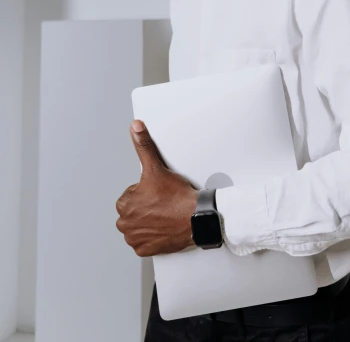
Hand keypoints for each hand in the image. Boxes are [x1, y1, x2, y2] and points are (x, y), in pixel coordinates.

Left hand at [115, 120, 198, 256]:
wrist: (196, 218)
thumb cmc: (177, 196)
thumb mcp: (156, 167)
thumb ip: (143, 146)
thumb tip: (135, 127)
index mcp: (124, 205)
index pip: (130, 196)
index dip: (145, 192)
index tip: (157, 192)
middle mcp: (126, 224)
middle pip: (132, 212)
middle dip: (145, 208)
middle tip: (162, 203)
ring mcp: (136, 239)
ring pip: (137, 227)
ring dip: (147, 222)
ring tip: (164, 214)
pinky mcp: (146, 250)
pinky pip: (144, 243)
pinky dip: (152, 237)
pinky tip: (163, 228)